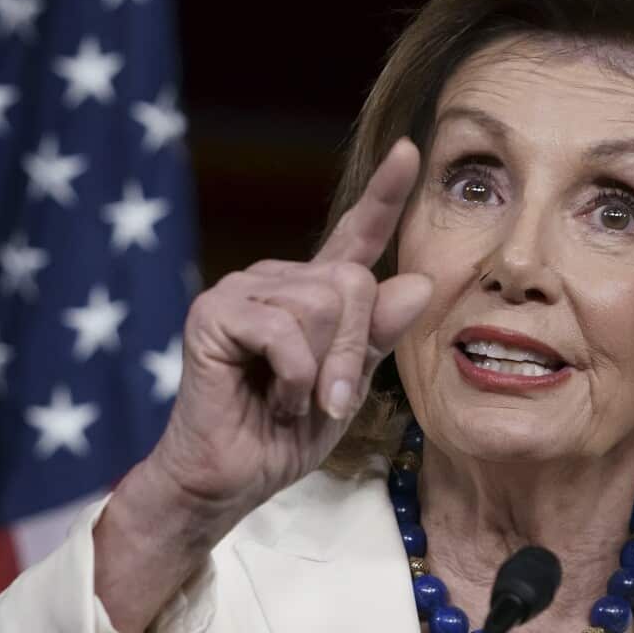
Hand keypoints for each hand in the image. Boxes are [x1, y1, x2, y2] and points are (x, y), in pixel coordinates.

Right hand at [150, 138, 430, 516]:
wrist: (230, 480)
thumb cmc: (286, 434)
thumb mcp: (350, 385)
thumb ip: (379, 335)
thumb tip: (419, 282)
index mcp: (314, 293)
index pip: (357, 234)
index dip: (385, 194)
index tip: (411, 152)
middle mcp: (278, 280)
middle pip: (354, 283)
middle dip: (354, 351)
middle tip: (327, 400)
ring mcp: (242, 289)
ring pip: (325, 304)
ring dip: (322, 370)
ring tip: (291, 400)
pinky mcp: (214, 312)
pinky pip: (286, 331)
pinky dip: (294, 378)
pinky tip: (272, 399)